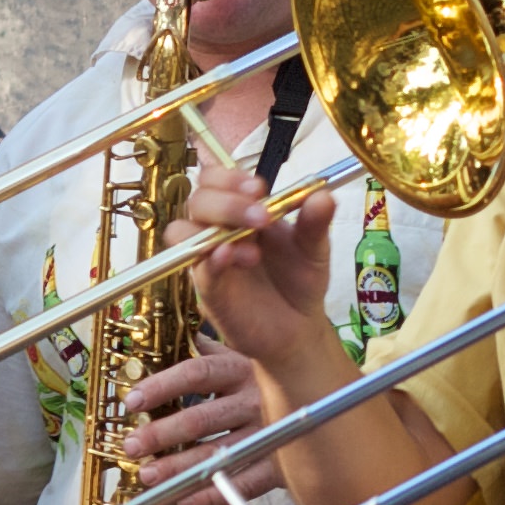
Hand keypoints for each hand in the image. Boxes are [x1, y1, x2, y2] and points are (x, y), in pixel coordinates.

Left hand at [120, 347, 286, 504]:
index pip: (197, 374)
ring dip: (180, 468)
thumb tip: (171, 332)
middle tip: (132, 446)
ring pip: (219, 453)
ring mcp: (269, 432)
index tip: (133, 401)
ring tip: (149, 476)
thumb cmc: (271, 377)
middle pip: (202, 418)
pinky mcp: (282, 463)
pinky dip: (215, 493)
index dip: (163, 387)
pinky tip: (185, 498)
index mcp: (241, 367)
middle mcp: (255, 399)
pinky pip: (246, 483)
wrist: (327, 397)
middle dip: (162, 434)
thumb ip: (209, 347)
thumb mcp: (243, 354)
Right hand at [173, 162, 336, 367]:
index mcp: (241, 210)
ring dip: (213, 229)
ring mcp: (209, 259)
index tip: (259, 188)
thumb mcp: (314, 248)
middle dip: (227, 203)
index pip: (215, 179)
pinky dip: (210, 260)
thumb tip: (324, 195)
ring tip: (252, 249)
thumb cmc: (299, 280)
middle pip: (198, 200)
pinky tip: (231, 257)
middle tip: (262, 217)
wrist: (299, 327)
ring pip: (181, 231)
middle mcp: (218, 230)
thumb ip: (315, 222)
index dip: (229, 177)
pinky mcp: (208, 290)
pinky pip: (197, 270)